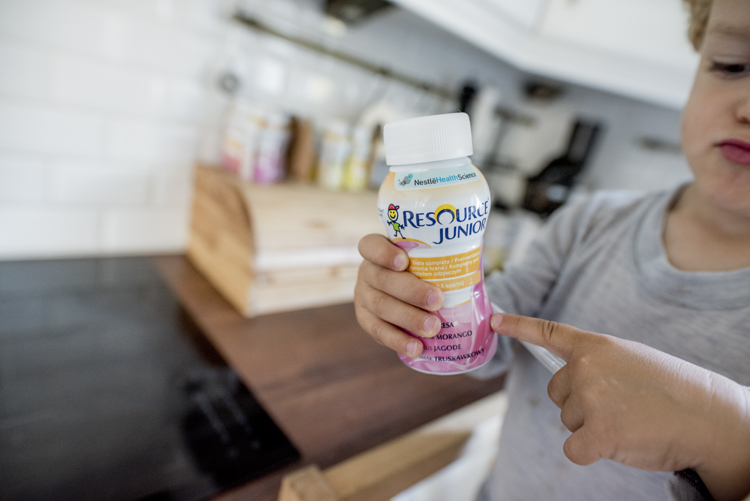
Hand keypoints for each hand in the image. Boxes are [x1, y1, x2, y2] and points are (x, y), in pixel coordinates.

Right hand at [354, 234, 442, 357]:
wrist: (411, 294)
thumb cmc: (425, 271)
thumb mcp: (432, 261)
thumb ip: (451, 268)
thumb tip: (487, 303)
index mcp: (378, 251)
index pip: (371, 246)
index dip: (383, 253)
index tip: (404, 261)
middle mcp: (367, 272)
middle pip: (382, 279)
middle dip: (410, 291)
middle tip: (437, 301)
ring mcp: (363, 297)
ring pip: (381, 306)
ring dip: (408, 318)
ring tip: (433, 327)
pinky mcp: (366, 320)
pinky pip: (379, 331)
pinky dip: (398, 340)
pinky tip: (417, 347)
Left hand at [491, 313, 749, 500]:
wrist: (708, 417)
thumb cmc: (672, 392)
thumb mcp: (630, 361)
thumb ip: (596, 365)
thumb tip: (567, 383)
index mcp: (597, 346)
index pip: (549, 333)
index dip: (518, 326)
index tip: (494, 320)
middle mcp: (587, 368)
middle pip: (557, 393)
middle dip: (581, 403)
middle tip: (621, 405)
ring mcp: (590, 399)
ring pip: (567, 421)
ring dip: (592, 426)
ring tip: (629, 419)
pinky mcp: (597, 432)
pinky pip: (573, 448)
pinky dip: (592, 452)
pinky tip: (620, 442)